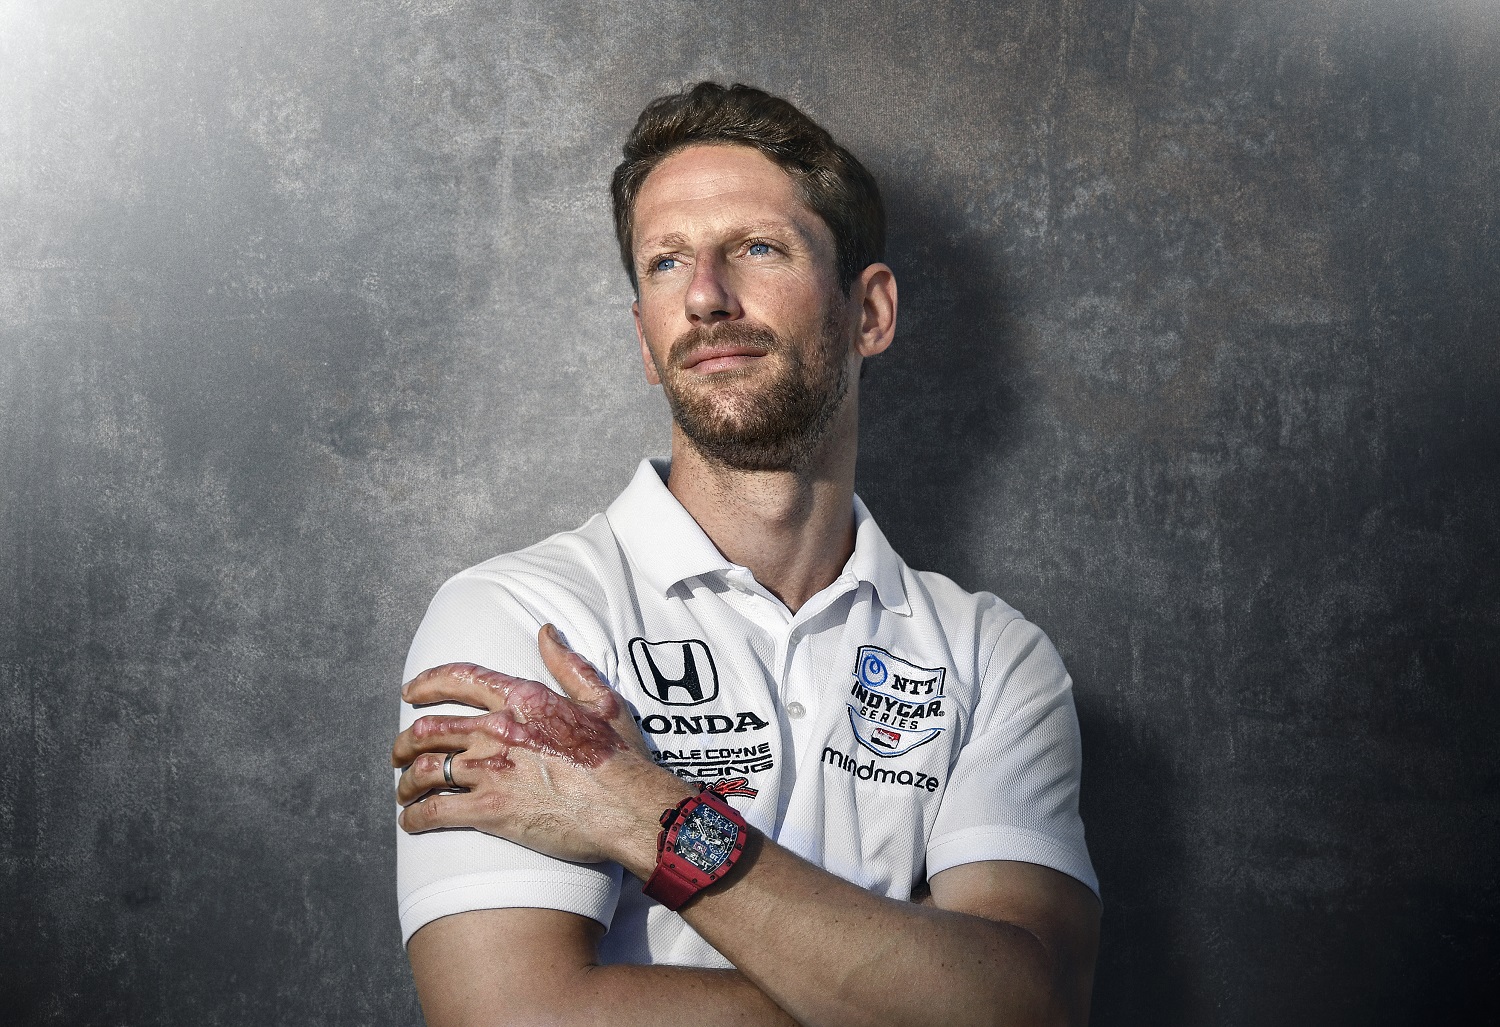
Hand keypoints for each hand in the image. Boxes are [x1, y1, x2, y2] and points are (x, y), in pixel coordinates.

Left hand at [391, 624, 690, 865]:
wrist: (628, 805)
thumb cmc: (620, 757)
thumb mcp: (601, 700)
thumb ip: (568, 665)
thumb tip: (546, 632)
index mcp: (523, 699)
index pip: (461, 680)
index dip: (427, 683)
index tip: (409, 692)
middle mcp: (498, 728)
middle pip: (430, 729)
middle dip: (404, 743)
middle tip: (398, 755)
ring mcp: (491, 768)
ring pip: (425, 769)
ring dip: (405, 781)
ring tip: (404, 792)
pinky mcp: (489, 809)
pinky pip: (434, 810)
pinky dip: (414, 816)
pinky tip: (411, 822)